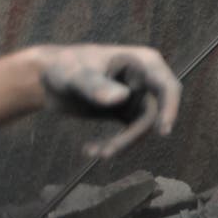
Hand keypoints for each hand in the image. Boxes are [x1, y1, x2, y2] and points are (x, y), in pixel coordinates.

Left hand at [35, 44, 180, 159]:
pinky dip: (113, 143)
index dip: (170, 108)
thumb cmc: (63, 66)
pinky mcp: (124, 111)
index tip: (163, 132)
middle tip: (106, 154)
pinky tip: (90, 150)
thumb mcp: (75, 75)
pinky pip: (128, 132)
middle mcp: (145, 80)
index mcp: (143, 63)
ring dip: (120, 143)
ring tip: (92, 153)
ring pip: (141, 127)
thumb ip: (96, 86)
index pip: (167, 86)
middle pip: (153, 113)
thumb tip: (121, 99)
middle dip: (132, 136)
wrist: (47, 77)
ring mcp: (136, 96)